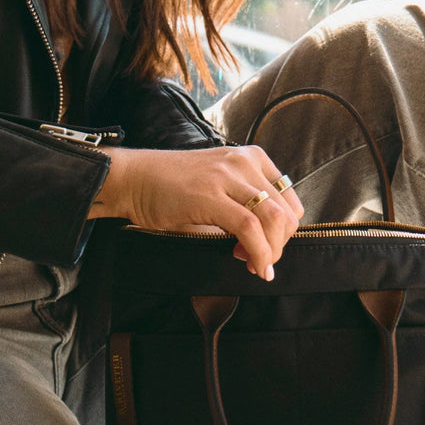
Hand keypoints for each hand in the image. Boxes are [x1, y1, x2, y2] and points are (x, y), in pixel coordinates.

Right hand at [89, 146, 303, 277]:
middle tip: (260, 261)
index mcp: (252, 158)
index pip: (290, 200)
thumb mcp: (220, 187)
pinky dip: (258, 253)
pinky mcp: (211, 194)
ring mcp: (228, 176)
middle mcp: (244, 162)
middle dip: (279, 245)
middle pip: (286, 211)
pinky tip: (252, 265)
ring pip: (273, 219)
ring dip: (270, 251)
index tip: (267, 248)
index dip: (286, 232)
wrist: (134, 179)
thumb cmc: (173, 188)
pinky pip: (249, 227)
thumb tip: (268, 243)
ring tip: (255, 265)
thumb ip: (245, 206)